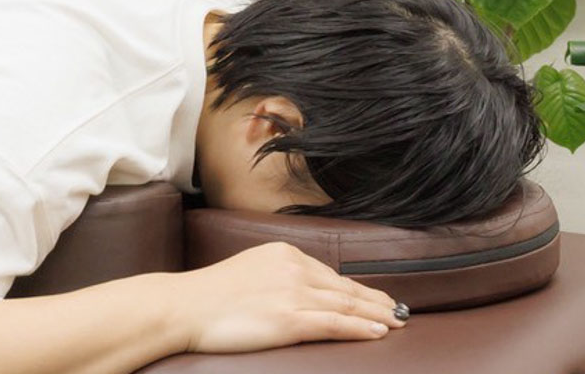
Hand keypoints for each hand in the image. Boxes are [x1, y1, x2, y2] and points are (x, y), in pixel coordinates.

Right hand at [170, 242, 405, 353]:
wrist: (184, 306)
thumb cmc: (209, 295)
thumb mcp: (249, 270)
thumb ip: (277, 275)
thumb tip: (298, 290)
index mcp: (284, 253)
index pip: (330, 274)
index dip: (358, 288)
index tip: (377, 297)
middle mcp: (293, 268)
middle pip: (345, 288)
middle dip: (376, 301)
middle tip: (400, 310)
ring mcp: (293, 293)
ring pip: (346, 305)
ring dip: (377, 315)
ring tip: (398, 322)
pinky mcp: (290, 319)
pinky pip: (336, 324)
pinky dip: (361, 328)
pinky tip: (378, 332)